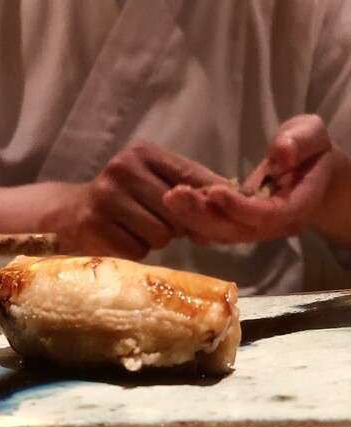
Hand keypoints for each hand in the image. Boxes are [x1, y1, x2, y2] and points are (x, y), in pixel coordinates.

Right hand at [67, 140, 226, 258]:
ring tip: (138, 229)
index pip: (190, 176)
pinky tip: (122, 238)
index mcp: (142, 153)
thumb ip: (187, 190)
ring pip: (160, 235)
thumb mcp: (152, 181)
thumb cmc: (123, 198)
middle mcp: (123, 169)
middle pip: (178, 213)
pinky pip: (138, 251)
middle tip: (157, 222)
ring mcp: (107, 197)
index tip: (214, 214)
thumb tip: (222, 215)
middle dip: (175, 225)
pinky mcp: (96, 225)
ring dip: (155, 240)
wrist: (72, 212)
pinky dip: (135, 250)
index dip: (207, 200)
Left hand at [163, 115, 339, 244]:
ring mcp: (256, 230)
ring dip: (194, 219)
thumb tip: (281, 154)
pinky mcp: (241, 227)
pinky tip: (176, 207)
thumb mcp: (313, 136)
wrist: (312, 175)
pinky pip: (216, 230)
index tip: (214, 191)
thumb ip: (301, 141)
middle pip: (238, 231)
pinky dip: (195, 221)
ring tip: (171, 198)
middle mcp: (276, 225)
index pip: (268, 216)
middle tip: (176, 196)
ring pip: (223, 233)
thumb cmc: (312, 152)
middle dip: (205, 216)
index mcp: (298, 205)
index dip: (240, 208)